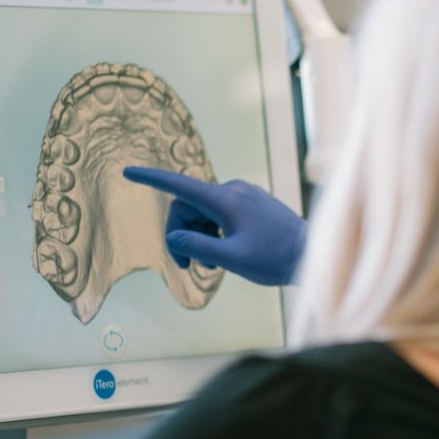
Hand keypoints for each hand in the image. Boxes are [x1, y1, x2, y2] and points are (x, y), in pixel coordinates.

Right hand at [123, 166, 306, 285]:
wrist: (311, 254)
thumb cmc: (275, 259)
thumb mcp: (232, 259)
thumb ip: (199, 247)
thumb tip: (173, 237)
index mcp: (226, 200)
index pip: (180, 185)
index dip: (151, 179)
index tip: (127, 172)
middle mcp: (233, 190)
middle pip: (188, 206)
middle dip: (180, 233)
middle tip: (186, 265)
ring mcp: (243, 195)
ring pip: (202, 212)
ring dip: (198, 235)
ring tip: (214, 263)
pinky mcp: (251, 203)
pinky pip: (218, 214)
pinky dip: (213, 232)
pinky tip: (225, 253)